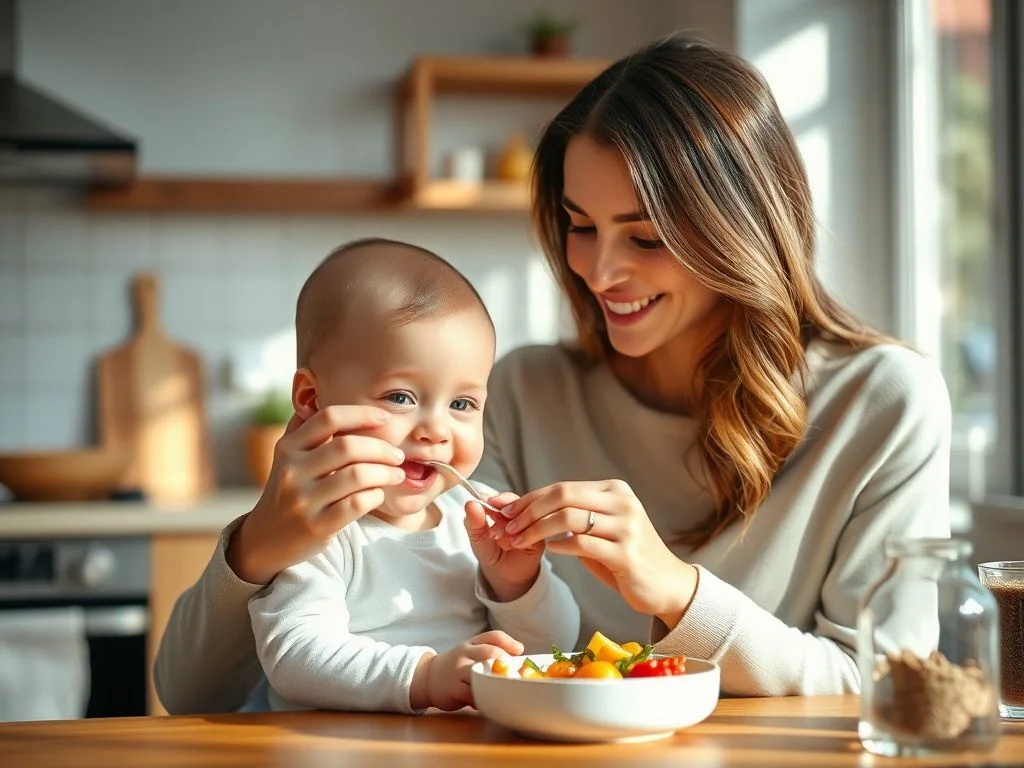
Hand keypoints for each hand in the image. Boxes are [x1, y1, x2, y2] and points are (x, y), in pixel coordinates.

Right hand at [226, 405, 405, 583]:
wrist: (265, 538)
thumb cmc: (287, 489)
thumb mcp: (287, 457)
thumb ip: (303, 428)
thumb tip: (320, 394)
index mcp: (288, 448)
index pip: (329, 418)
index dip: (362, 414)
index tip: (385, 418)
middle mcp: (292, 471)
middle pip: (348, 446)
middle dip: (381, 448)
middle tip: (397, 455)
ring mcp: (303, 500)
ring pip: (357, 475)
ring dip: (385, 472)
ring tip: (396, 474)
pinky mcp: (316, 526)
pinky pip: (356, 504)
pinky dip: (375, 495)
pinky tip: (378, 493)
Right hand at [411, 631, 523, 710]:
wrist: (428, 677)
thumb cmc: (457, 666)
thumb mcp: (470, 652)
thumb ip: (489, 652)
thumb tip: (520, 661)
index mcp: (471, 644)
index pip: (493, 637)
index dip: (509, 642)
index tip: (520, 651)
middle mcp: (465, 654)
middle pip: (489, 652)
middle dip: (506, 662)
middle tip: (516, 674)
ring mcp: (458, 671)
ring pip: (481, 672)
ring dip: (495, 681)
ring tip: (505, 688)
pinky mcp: (454, 689)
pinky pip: (473, 694)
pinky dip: (484, 698)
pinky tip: (489, 701)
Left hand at [464, 493, 542, 601]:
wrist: (504, 577)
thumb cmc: (491, 554)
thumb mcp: (477, 539)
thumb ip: (473, 522)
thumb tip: (470, 504)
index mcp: (502, 510)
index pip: (503, 497)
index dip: (498, 499)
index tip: (489, 503)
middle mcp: (518, 514)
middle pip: (519, 503)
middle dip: (505, 512)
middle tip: (494, 531)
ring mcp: (530, 524)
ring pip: (528, 514)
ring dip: (514, 524)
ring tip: (502, 540)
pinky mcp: (540, 537)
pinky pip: (537, 530)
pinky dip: (524, 535)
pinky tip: (515, 544)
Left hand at [498, 480, 698, 627]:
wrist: (666, 584)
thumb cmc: (625, 557)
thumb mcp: (599, 530)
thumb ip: (569, 517)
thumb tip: (522, 508)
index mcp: (614, 490)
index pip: (562, 487)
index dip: (529, 498)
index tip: (504, 510)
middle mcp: (622, 502)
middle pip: (563, 496)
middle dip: (528, 510)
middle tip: (507, 526)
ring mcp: (626, 527)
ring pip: (569, 518)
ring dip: (537, 530)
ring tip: (519, 541)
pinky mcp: (626, 554)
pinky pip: (583, 543)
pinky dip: (560, 545)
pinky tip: (549, 550)